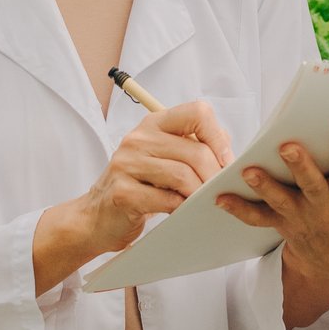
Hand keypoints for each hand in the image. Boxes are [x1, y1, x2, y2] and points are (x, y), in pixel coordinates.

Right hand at [30, 101, 231, 293]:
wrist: (97, 217)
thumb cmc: (141, 186)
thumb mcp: (166, 159)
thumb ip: (194, 148)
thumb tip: (232, 153)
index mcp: (155, 124)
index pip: (197, 112)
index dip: (218, 137)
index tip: (227, 162)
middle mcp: (139, 138)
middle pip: (195, 152)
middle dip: (215, 176)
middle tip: (221, 192)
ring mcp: (127, 164)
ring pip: (183, 175)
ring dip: (199, 195)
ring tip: (202, 204)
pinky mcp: (122, 192)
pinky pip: (165, 199)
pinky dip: (180, 208)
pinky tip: (181, 212)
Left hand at [216, 128, 328, 328]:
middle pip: (315, 186)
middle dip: (303, 167)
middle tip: (289, 147)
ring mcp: (303, 218)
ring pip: (282, 202)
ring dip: (267, 187)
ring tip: (251, 170)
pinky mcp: (281, 225)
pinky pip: (257, 219)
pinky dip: (238, 209)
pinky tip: (219, 196)